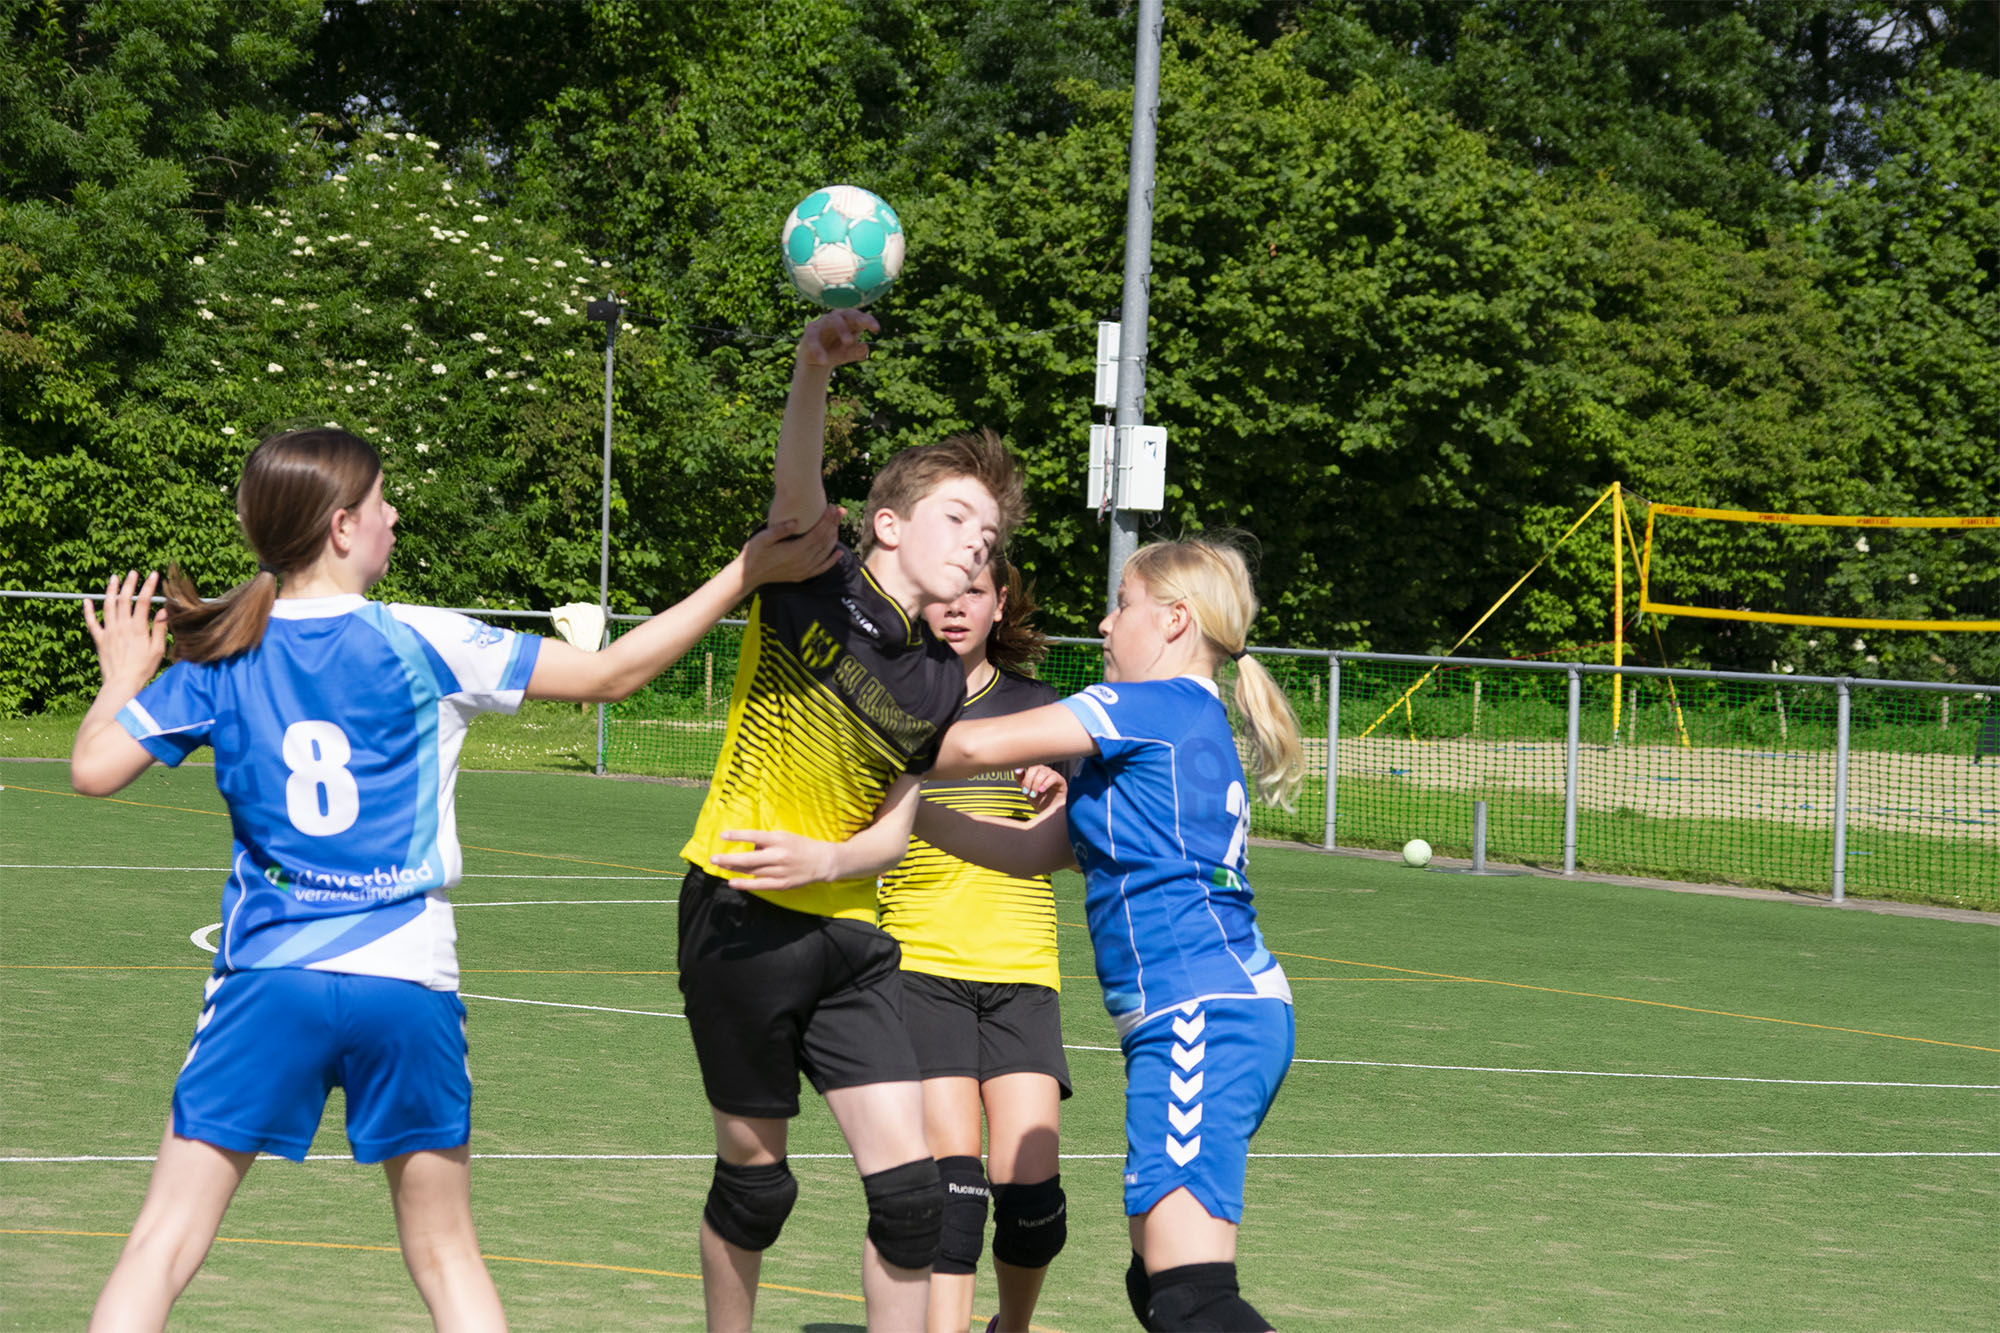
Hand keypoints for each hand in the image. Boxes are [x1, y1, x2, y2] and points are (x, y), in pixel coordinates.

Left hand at [82, 570, 167, 694]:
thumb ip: (159, 629)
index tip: (154, 575)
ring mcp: (108, 632)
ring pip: (107, 606)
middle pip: (124, 599)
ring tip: (113, 578)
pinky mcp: (99, 639)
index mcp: (138, 628)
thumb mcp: (158, 650)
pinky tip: (86, 600)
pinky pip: (91, 622)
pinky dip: (88, 610)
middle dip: (129, 583)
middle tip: (133, 572)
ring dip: (110, 590)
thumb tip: (163, 611)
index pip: (143, 601)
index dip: (149, 586)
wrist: (122, 683)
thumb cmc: (144, 669)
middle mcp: (122, 626)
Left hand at [711, 829, 840, 891]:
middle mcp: (779, 855)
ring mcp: (781, 871)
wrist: (823, 861)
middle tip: (713, 859)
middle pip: (749, 858)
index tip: (723, 835)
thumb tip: (748, 846)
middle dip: (729, 859)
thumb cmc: (801, 846)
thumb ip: (766, 841)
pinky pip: (760, 885)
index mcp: (780, 840)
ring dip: (734, 869)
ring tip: (719, 866)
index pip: (755, 836)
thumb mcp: (785, 836)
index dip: (738, 835)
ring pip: (752, 871)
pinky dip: (745, 884)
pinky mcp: (783, 884)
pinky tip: (733, 882)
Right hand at [742, 504, 842, 587]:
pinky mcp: (803, 576)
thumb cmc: (754, 554)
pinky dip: (832, 560)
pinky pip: (822, 568)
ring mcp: (804, 570)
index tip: (833, 508)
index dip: (827, 520)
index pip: (817, 533)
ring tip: (838, 523)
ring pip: (825, 552)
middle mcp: (803, 562)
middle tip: (840, 511)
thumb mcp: (762, 538)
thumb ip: (779, 530)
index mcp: (795, 551)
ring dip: (834, 537)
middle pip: (824, 541)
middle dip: (833, 524)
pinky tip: (839, 552)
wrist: (749, 575)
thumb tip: (795, 521)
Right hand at [796, 309, 878, 370]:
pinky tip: (823, 360)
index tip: (876, 328)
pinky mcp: (810, 332)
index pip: (860, 317)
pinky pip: (814, 337)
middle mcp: (836, 319)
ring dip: (842, 329)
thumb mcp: (847, 355)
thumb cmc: (836, 352)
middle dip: (858, 318)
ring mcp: (822, 323)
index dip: (868, 320)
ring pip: (833, 320)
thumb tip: (866, 347)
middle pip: (848, 314)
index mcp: (849, 322)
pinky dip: (818, 349)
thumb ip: (856, 352)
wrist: (816, 360)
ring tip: (849, 342)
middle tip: (865, 327)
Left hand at [1018, 764, 1067, 813]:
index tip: (1018, 771)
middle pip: (1034, 768)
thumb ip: (1021, 779)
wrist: (1049, 810)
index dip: (1023, 765)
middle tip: (1025, 791)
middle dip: (1028, 780)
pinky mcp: (1060, 779)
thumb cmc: (1038, 799)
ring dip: (1036, 784)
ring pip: (1043, 773)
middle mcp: (1043, 770)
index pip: (1029, 764)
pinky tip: (1041, 790)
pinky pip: (1052, 778)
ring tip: (1033, 794)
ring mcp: (1052, 774)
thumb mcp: (1026, 789)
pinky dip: (1045, 784)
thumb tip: (1017, 769)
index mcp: (1035, 770)